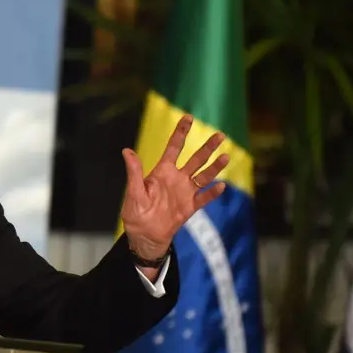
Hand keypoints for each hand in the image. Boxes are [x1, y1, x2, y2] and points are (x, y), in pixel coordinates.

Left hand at [120, 114, 228, 261]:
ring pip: (204, 176)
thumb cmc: (135, 213)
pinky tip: (222, 186)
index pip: (174, 147)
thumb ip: (134, 172)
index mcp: (162, 171)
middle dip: (207, 147)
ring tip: (226, 156)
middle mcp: (177, 178)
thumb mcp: (133, 191)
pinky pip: (204, 198)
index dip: (181, 132)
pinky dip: (213, 193)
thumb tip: (126, 151)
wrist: (144, 235)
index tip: (189, 117)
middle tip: (220, 135)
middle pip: (196, 159)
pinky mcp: (190, 207)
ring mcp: (185, 192)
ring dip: (215, 167)